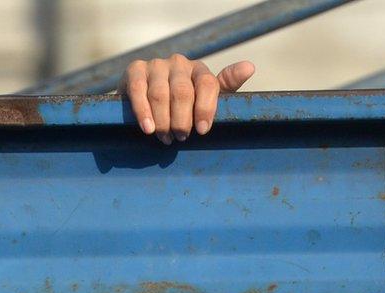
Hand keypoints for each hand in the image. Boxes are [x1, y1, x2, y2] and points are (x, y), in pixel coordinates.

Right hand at [121, 54, 254, 144]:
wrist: (146, 98)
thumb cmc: (182, 104)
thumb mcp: (206, 98)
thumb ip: (226, 86)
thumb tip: (250, 67)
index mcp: (200, 70)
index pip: (208, 84)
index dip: (206, 108)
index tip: (202, 131)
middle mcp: (179, 63)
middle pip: (182, 92)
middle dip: (182, 119)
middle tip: (181, 138)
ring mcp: (156, 65)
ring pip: (160, 94)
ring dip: (163, 120)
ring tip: (165, 138)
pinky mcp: (135, 69)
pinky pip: (138, 90)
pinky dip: (142, 111)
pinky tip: (148, 128)